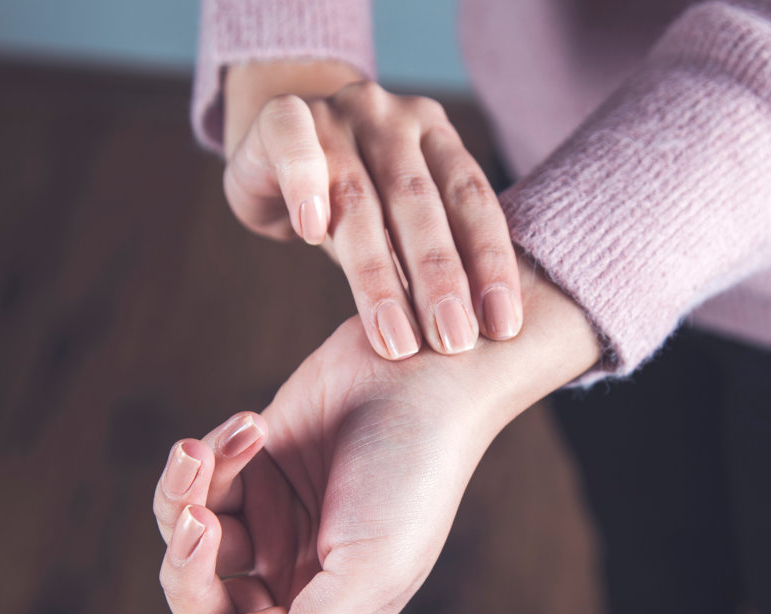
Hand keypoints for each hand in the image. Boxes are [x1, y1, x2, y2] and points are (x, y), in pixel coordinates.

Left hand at [142, 264, 599, 613]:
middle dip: (188, 571)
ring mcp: (270, 525)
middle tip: (205, 521)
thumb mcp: (372, 572)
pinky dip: (207, 457)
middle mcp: (295, 582)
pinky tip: (251, 425)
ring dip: (182, 503)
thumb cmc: (413, 476)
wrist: (421, 374)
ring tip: (202, 454)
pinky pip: (195, 484)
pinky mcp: (249, 470)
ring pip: (186, 546)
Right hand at [222, 61, 522, 359]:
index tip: (502, 326)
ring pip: (359, 197)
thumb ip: (431, 257)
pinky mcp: (279, 117)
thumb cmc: (348, 200)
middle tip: (454, 340)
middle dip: (440, 278)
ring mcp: (336, 115)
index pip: (472, 199)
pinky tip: (311, 232)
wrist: (268, 148)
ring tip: (394, 339)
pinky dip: (304, 185)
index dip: (490, 262)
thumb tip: (479, 333)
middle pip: (420, 203)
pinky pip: (293, 146)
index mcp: (436, 137)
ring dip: (377, 276)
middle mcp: (392, 120)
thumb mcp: (397, 223)